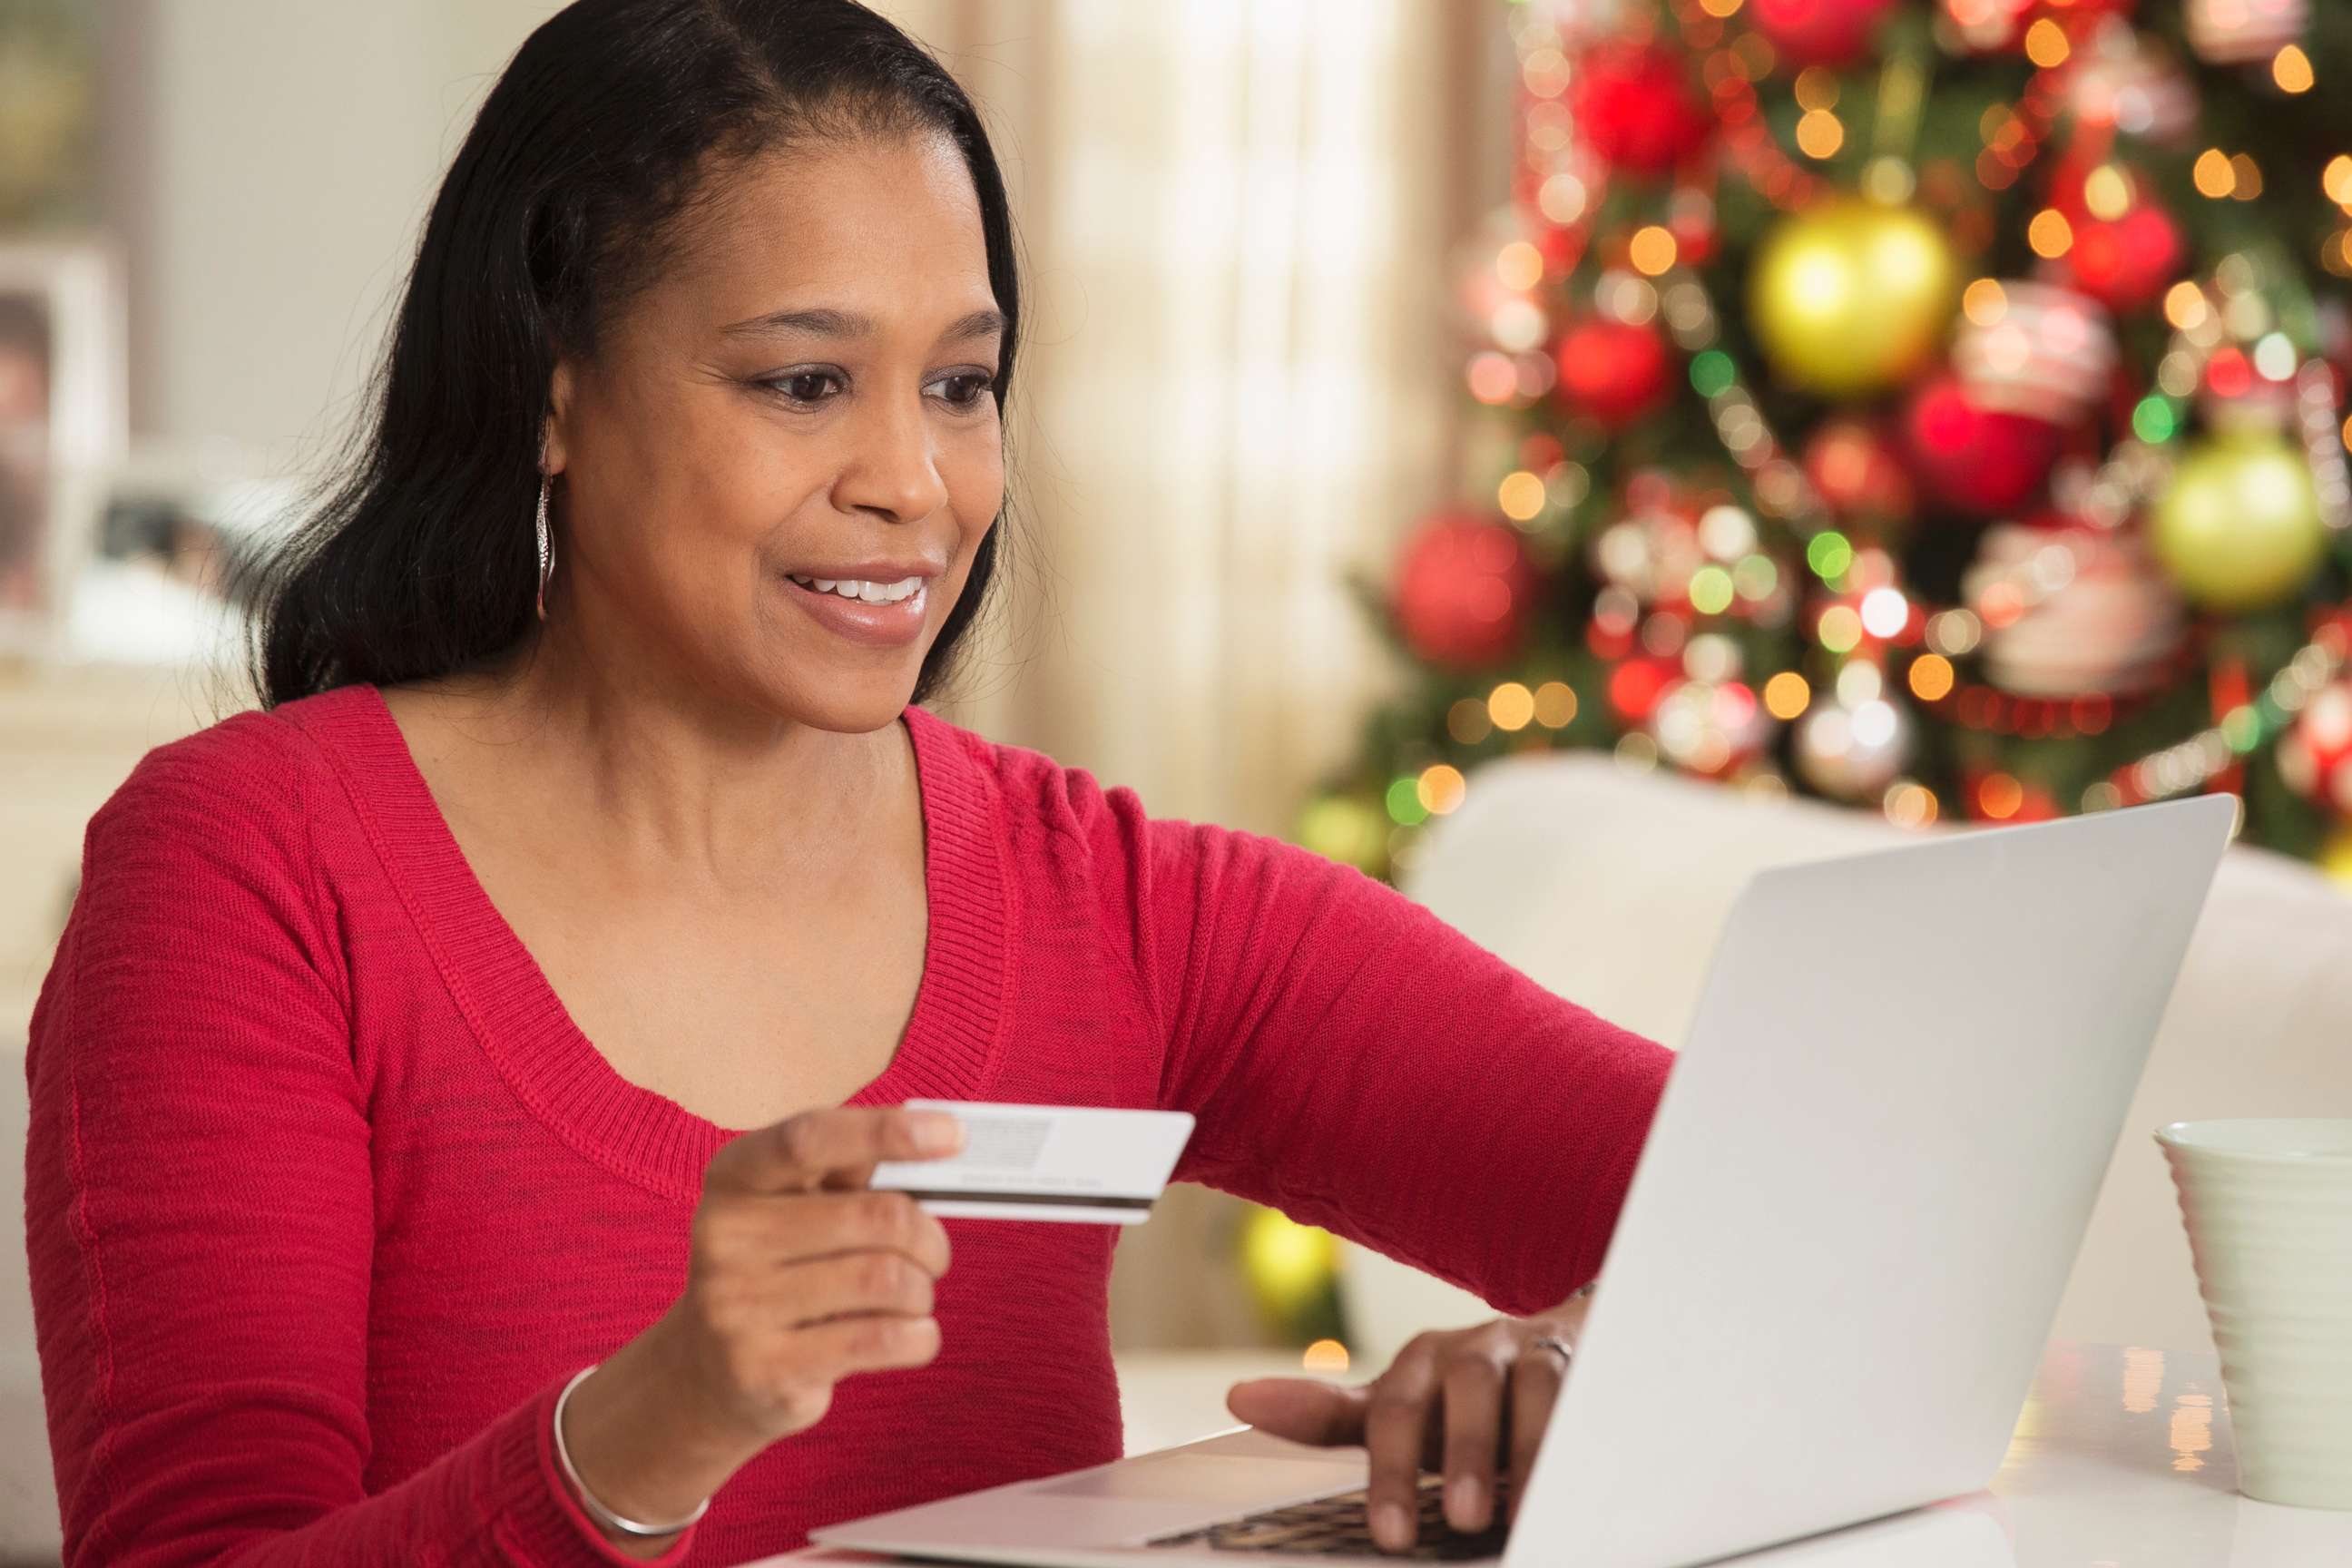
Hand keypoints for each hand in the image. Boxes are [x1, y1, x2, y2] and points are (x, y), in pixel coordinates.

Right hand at [668, 1104, 965, 1440]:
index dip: (885, 1131)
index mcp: (734, 1176)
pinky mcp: (763, 1370)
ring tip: (912, 1298)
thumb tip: (940, 1141)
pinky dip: (919, 1335)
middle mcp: (722, 1236)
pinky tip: (914, 1334)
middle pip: (875, 1216)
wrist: (706, 1374)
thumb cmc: (779, 1271)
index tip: (954, 1133)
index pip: (811, 1139)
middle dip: (928, 1237)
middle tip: (935, 1255)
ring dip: (922, 1290)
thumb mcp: (794, 1209)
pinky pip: (880, 1340)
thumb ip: (852, 1173)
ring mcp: (735, 1307)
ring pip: (886, 1279)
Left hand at [1224, 1290, 1592, 1555]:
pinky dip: (1590, 1434)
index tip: (1391, 1535)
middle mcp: (1477, 1348)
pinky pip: (1595, 1393)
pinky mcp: (1594, 1363)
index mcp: (1421, 1362)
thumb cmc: (1463, 1397)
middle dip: (1462, 1452)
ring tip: (1521, 1510)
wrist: (1558, 1346)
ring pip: (1536, 1385)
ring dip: (1529, 1447)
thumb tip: (1240, 1399)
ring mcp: (1539, 1353)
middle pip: (1465, 1387)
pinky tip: (1587, 1477)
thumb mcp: (1399, 1406)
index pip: (1394, 1410)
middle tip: (1460, 1518)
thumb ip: (1329, 1415)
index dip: (1390, 1471)